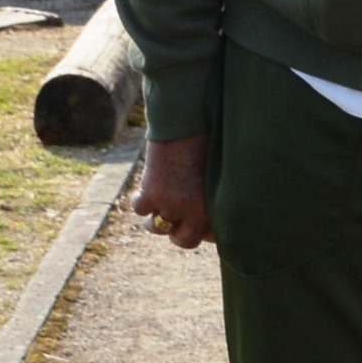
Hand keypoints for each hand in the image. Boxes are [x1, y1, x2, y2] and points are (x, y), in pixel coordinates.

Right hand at [135, 132, 212, 248]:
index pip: (213, 237)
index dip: (203, 231)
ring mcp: (174, 204)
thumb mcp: (220, 171)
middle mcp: (199, 211)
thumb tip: (204, 213)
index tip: (198, 223)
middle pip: (186, 241)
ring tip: (158, 205)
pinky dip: (140, 199)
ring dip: (155, 220)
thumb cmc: (210, 140)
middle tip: (176, 219)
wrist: (189, 121)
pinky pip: (140, 208)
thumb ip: (213, 194)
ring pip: (157, 228)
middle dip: (179, 232)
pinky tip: (145, 187)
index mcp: (221, 206)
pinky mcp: (152, 194)